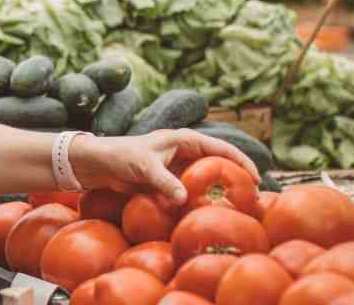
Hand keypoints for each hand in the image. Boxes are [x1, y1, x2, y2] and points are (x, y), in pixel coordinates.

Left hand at [68, 129, 259, 205]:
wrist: (96, 163)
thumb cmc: (119, 156)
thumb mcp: (143, 168)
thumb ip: (165, 182)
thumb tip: (184, 199)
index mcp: (183, 139)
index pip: (221, 148)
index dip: (241, 161)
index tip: (257, 178)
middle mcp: (184, 151)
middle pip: (219, 163)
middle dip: (237, 178)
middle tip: (255, 198)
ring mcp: (178, 167)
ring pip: (207, 178)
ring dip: (221, 190)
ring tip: (240, 208)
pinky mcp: (169, 181)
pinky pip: (192, 190)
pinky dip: (203, 199)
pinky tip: (211, 213)